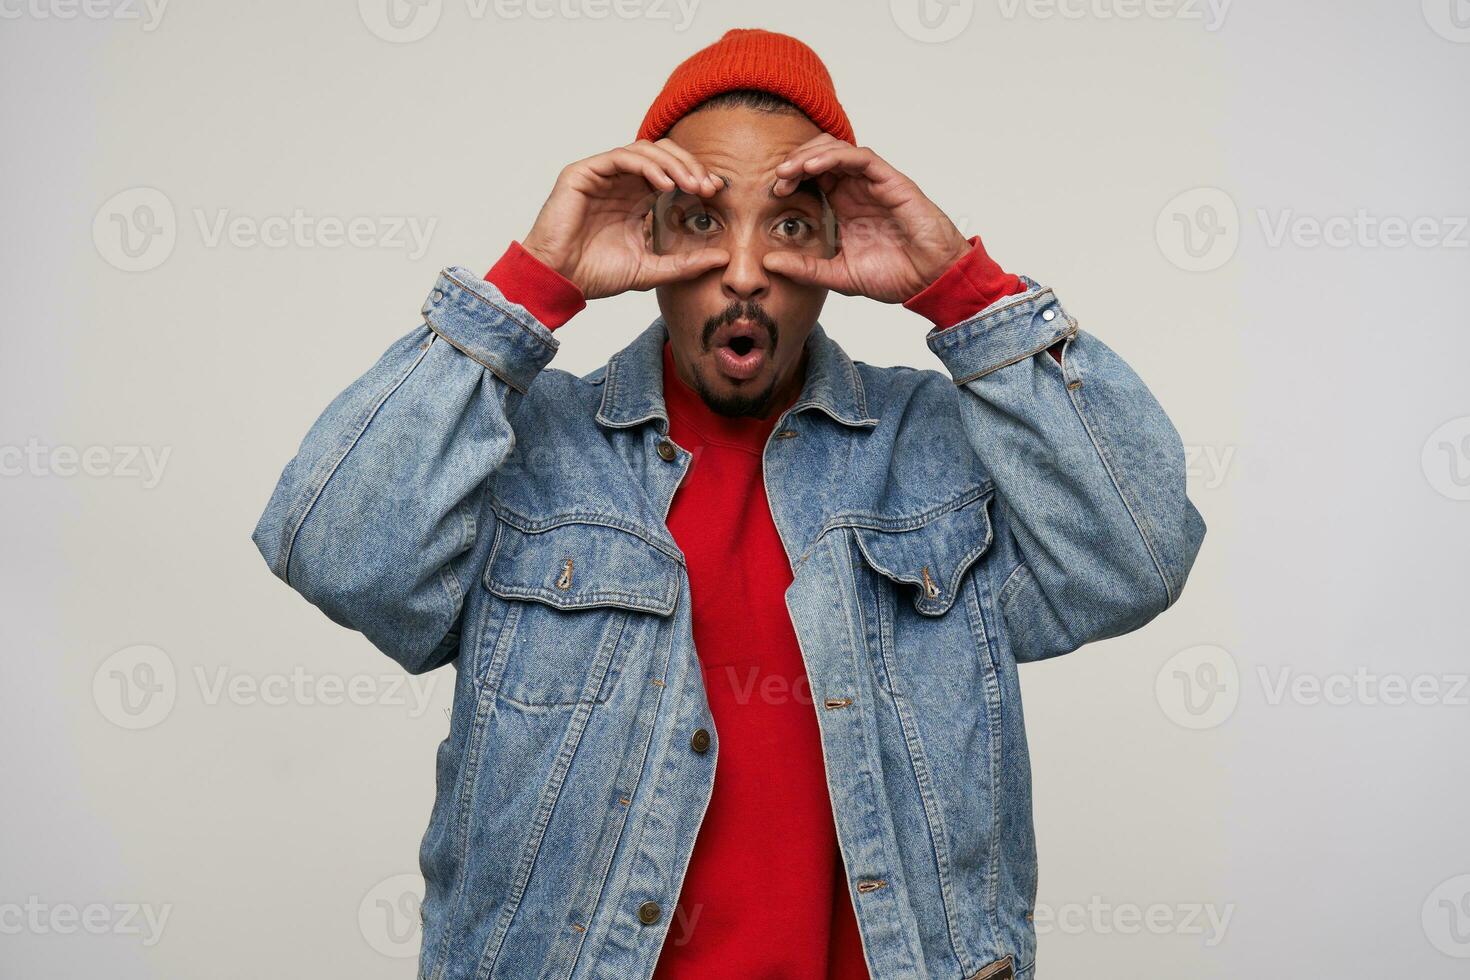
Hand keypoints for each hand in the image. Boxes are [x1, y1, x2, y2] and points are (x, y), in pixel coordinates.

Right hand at [521, 140, 728, 300]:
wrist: (559, 281)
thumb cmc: (596, 275)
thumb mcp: (651, 269)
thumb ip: (685, 264)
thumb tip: (724, 257)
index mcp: (636, 199)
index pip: (672, 174)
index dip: (696, 177)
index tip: (717, 192)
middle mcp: (621, 183)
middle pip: (663, 154)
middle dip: (690, 166)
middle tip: (708, 187)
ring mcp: (602, 175)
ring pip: (645, 150)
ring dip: (673, 163)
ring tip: (691, 184)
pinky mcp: (584, 173)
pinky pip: (621, 157)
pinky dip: (647, 165)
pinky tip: (664, 185)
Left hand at [763, 135, 970, 302]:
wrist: (931, 280)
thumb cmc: (895, 275)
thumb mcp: (838, 275)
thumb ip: (805, 268)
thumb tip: (768, 262)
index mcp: (844, 205)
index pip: (811, 177)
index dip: (790, 178)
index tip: (773, 194)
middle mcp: (856, 189)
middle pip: (819, 155)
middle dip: (794, 162)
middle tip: (777, 180)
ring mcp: (873, 182)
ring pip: (836, 149)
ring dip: (809, 155)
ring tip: (789, 171)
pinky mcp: (890, 180)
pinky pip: (860, 157)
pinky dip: (834, 156)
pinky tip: (813, 167)